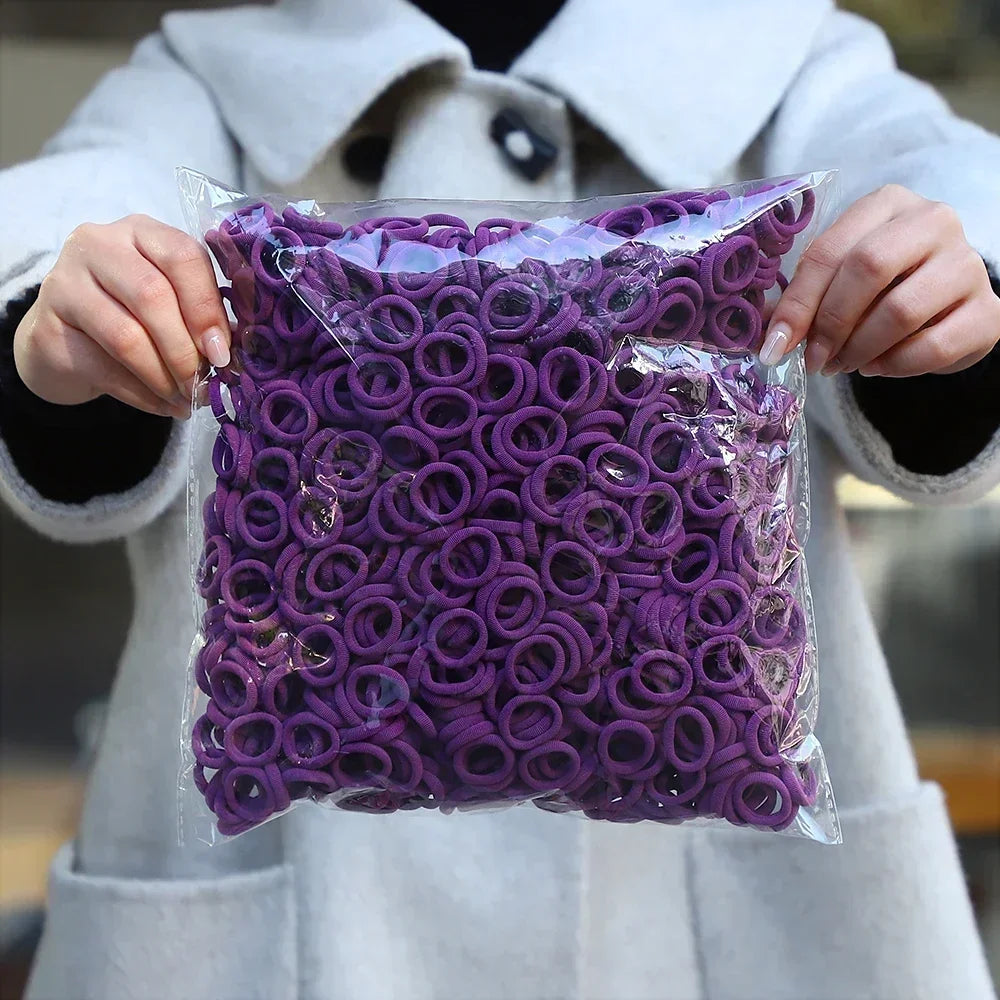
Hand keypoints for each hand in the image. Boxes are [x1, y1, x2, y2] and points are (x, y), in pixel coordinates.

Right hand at [13, 215, 230, 418]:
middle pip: (152, 296)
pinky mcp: (47, 325)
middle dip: (185, 350)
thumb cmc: (133, 314)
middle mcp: (99, 244)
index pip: (182, 256)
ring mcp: (65, 281)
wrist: (66, 337)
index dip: (207, 307)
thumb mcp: (171, 301)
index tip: (222, 351)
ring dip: (164, 377)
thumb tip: (232, 351)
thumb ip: (201, 312)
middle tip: (203, 383)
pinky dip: (142, 394)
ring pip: (126, 336)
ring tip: (186, 399)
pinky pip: (103, 367)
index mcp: (142, 231)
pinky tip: (162, 406)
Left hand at [759, 184, 999, 376]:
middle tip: (814, 359)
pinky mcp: (987, 310)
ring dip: (859, 349)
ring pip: (901, 311)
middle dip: (830, 324)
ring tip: (843, 363)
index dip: (797, 303)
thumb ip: (805, 297)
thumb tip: (767, 338)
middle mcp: (934, 221)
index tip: (775, 345)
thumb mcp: (840, 279)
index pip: (830, 251)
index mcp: (887, 204)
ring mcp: (967, 263)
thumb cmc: (881, 286)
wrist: (946, 304)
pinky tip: (877, 366)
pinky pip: (932, 347)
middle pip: (869, 268)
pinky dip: (894, 366)